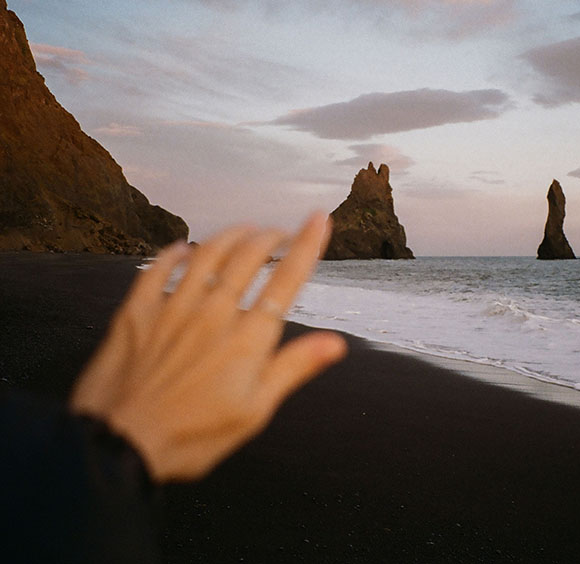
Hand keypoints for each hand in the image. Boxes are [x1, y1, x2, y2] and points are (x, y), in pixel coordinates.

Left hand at [70, 213, 346, 481]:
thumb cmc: (192, 435)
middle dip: (269, 236)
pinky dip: (173, 253)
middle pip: (248, 257)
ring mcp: (173, 309)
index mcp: (247, 339)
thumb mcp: (255, 410)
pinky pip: (156, 269)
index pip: (286, 281)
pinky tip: (182, 248)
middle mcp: (213, 314)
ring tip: (244, 230)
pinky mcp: (137, 314)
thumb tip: (335, 343)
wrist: (120, 444)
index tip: (319, 220)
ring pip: (206, 254)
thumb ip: (294, 368)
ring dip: (230, 236)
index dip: (306, 246)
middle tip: (279, 233)